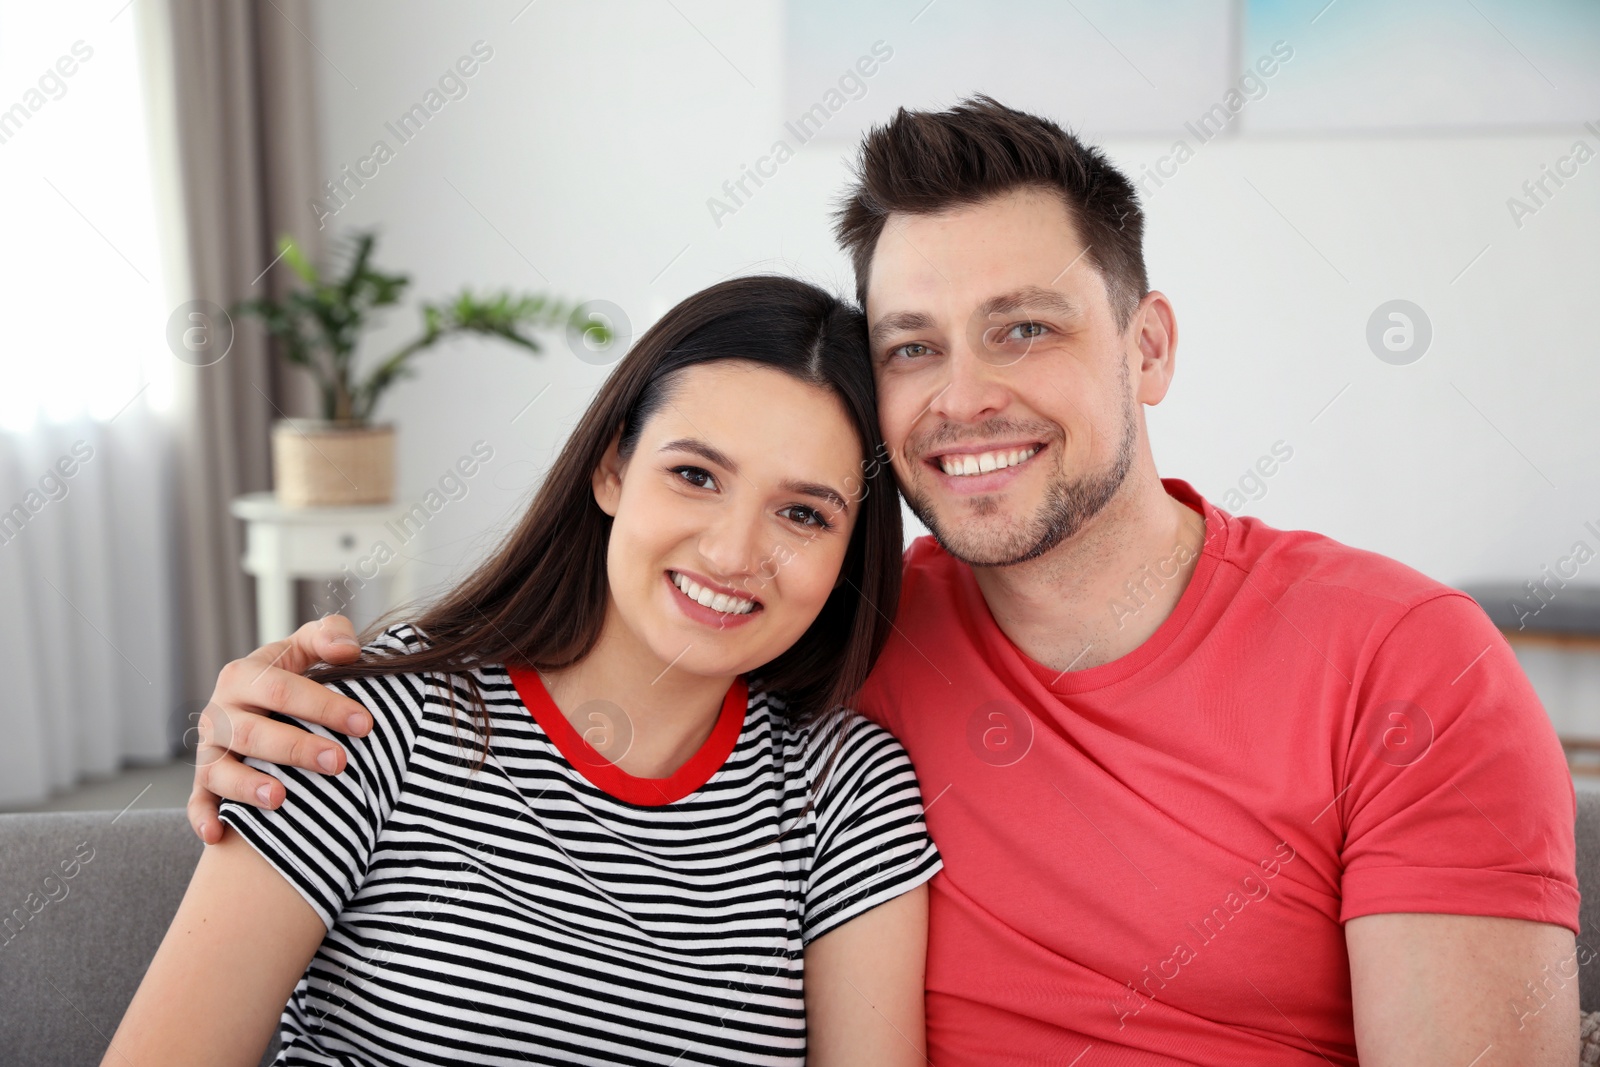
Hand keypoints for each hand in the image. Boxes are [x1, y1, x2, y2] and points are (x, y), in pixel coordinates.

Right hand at [187, 615, 370, 843]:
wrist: (256, 707)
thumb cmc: (291, 678)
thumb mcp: (306, 648)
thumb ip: (329, 635)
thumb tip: (348, 650)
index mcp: (244, 676)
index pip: (281, 689)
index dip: (323, 705)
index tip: (364, 723)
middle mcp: (220, 712)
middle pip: (254, 732)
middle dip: (297, 749)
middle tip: (339, 762)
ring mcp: (209, 750)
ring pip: (220, 769)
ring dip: (247, 786)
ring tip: (281, 799)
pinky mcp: (203, 782)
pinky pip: (197, 803)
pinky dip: (203, 818)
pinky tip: (219, 835)